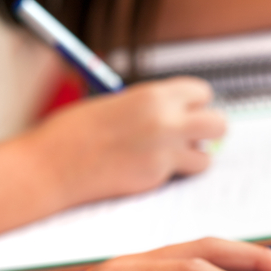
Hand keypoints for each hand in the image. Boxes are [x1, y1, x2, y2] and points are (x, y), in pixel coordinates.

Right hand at [0, 77, 225, 234]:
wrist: (52, 165)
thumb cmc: (75, 132)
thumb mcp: (117, 104)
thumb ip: (151, 107)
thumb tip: (178, 114)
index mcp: (154, 95)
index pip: (201, 92)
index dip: (195, 103)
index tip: (186, 111)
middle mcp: (166, 122)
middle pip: (218, 123)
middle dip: (208, 130)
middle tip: (192, 136)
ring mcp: (164, 153)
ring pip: (207, 157)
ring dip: (194, 157)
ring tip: (170, 157)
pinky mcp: (156, 178)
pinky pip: (180, 176)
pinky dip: (173, 175)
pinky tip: (150, 170)